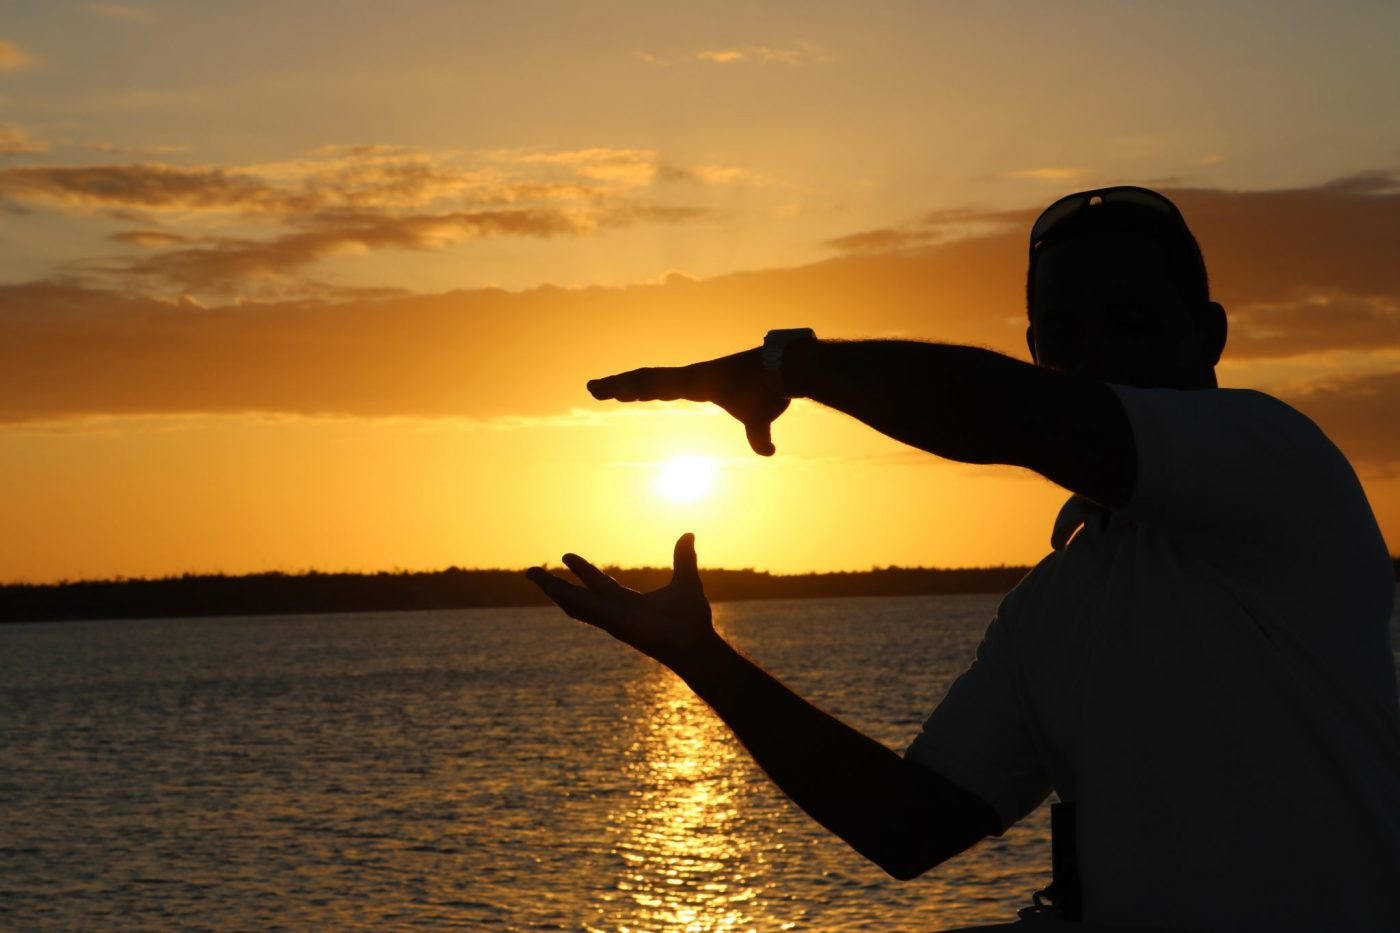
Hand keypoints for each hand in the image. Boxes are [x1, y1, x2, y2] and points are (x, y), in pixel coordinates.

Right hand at [526, 533, 718, 671]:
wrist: (696, 642)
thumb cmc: (692, 620)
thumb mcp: (685, 579)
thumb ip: (683, 558)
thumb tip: (688, 535)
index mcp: (628, 603)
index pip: (599, 584)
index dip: (583, 570)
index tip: (566, 557)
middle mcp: (614, 611)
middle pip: (577, 594)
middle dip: (554, 584)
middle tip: (531, 571)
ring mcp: (610, 619)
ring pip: (573, 602)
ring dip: (551, 588)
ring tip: (530, 573)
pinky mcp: (611, 623)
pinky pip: (584, 609)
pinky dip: (565, 597)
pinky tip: (550, 587)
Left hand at [587, 348, 789, 455]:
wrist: (785, 373)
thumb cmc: (771, 391)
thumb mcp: (759, 420)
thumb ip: (758, 437)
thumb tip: (767, 451)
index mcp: (698, 384)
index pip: (660, 386)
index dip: (637, 389)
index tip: (618, 392)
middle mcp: (690, 377)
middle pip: (646, 381)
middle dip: (619, 385)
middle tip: (592, 388)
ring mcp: (692, 375)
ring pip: (648, 379)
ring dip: (621, 384)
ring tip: (595, 388)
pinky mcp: (697, 377)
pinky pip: (663, 381)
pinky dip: (640, 384)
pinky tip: (621, 388)